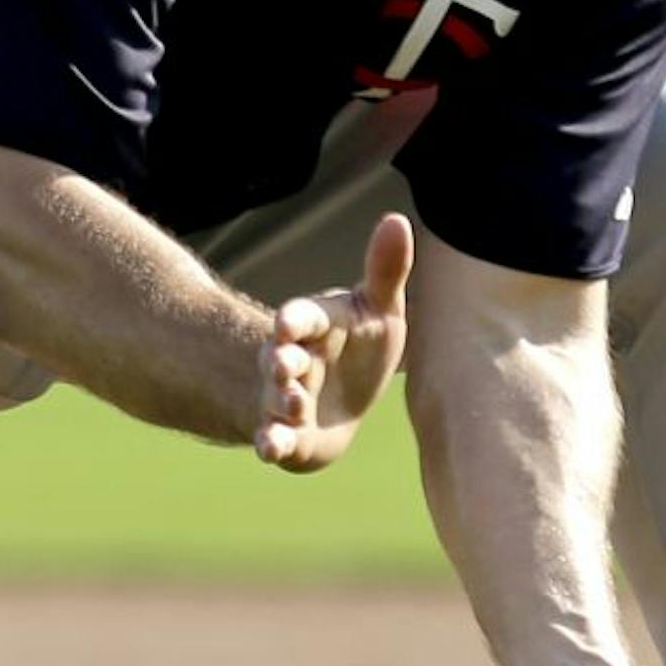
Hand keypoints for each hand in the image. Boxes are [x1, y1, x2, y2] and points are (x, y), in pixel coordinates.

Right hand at [255, 213, 414, 471]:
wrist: (340, 403)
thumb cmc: (361, 345)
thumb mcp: (378, 308)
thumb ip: (385, 270)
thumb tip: (396, 218)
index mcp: (315, 325)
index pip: (302, 317)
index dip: (294, 320)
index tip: (286, 323)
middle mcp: (293, 359)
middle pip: (278, 356)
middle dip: (280, 361)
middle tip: (286, 366)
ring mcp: (284, 397)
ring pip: (274, 398)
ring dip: (280, 402)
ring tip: (295, 406)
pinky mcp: (287, 435)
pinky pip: (274, 438)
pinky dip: (270, 442)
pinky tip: (269, 447)